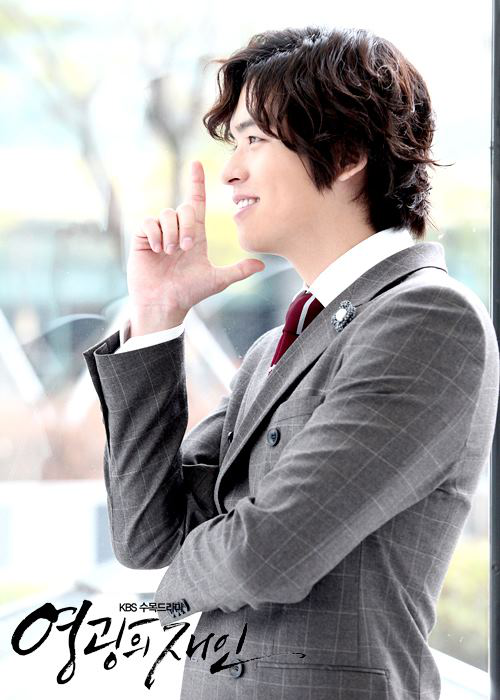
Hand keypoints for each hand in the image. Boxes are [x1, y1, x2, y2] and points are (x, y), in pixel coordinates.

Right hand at [126, 160, 265, 330]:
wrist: (164, 304)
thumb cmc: (190, 292)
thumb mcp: (217, 280)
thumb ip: (238, 271)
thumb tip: (262, 265)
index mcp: (195, 234)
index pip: (196, 202)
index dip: (197, 183)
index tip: (197, 163)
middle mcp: (177, 229)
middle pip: (183, 208)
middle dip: (186, 226)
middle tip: (185, 248)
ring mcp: (159, 233)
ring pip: (166, 214)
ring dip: (171, 233)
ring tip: (170, 253)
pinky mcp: (143, 238)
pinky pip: (148, 223)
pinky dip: (155, 234)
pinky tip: (158, 250)